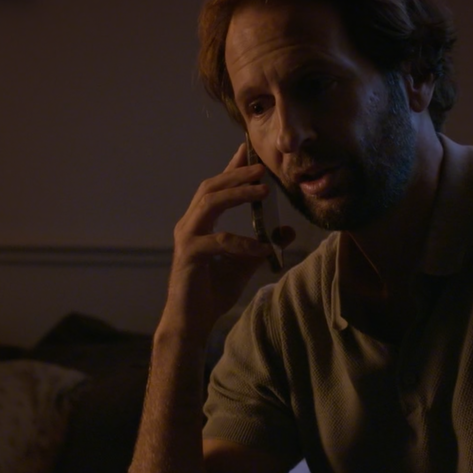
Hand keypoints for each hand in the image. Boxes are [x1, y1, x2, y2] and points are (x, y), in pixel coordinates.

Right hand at [162, 144, 295, 339]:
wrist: (192, 322)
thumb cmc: (212, 292)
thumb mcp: (245, 264)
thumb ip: (262, 245)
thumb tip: (286, 230)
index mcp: (199, 223)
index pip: (216, 188)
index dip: (232, 168)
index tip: (248, 150)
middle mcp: (189, 225)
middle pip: (211, 187)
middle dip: (236, 174)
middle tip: (261, 166)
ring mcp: (187, 239)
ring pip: (210, 204)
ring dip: (237, 194)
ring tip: (263, 189)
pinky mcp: (189, 257)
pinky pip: (219, 241)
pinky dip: (242, 242)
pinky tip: (262, 247)